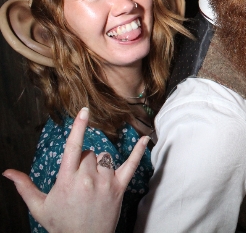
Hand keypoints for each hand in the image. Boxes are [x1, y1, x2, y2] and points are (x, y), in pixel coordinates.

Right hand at [3, 108, 148, 232]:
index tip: (84, 111)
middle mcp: (88, 178)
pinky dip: (139, 152)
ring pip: (104, 157)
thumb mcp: (39, 206)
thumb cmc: (61, 225)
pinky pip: (132, 165)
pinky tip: (145, 139)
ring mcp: (106, 182)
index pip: (73, 147)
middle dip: (82, 161)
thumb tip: (7, 172)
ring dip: (99, 163)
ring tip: (92, 182)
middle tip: (77, 181)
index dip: (79, 127)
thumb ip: (24, 186)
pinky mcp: (120, 188)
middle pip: (88, 153)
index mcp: (67, 180)